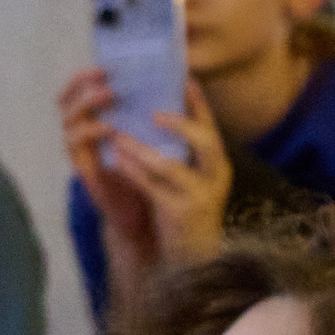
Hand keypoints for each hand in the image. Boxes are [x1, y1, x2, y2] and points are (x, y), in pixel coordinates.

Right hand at [60, 67, 157, 261]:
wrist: (146, 212)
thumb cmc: (151, 172)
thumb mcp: (154, 136)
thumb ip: (154, 112)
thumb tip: (177, 78)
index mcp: (97, 123)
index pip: (79, 94)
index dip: (84, 78)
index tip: (104, 64)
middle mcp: (83, 136)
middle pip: (65, 104)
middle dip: (81, 86)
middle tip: (103, 76)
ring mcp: (81, 154)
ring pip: (67, 123)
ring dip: (85, 106)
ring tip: (107, 95)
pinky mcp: (84, 170)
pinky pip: (76, 148)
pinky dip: (90, 134)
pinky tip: (109, 128)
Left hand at [104, 79, 229, 266]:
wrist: (193, 256)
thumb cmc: (186, 211)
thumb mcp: (190, 179)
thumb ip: (182, 154)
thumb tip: (158, 117)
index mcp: (218, 164)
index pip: (212, 127)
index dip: (199, 103)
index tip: (185, 78)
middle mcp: (215, 177)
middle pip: (206, 141)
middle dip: (179, 123)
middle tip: (153, 111)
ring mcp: (199, 196)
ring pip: (171, 166)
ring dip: (142, 148)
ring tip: (120, 135)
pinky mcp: (179, 213)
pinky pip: (153, 188)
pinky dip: (134, 172)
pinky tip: (117, 160)